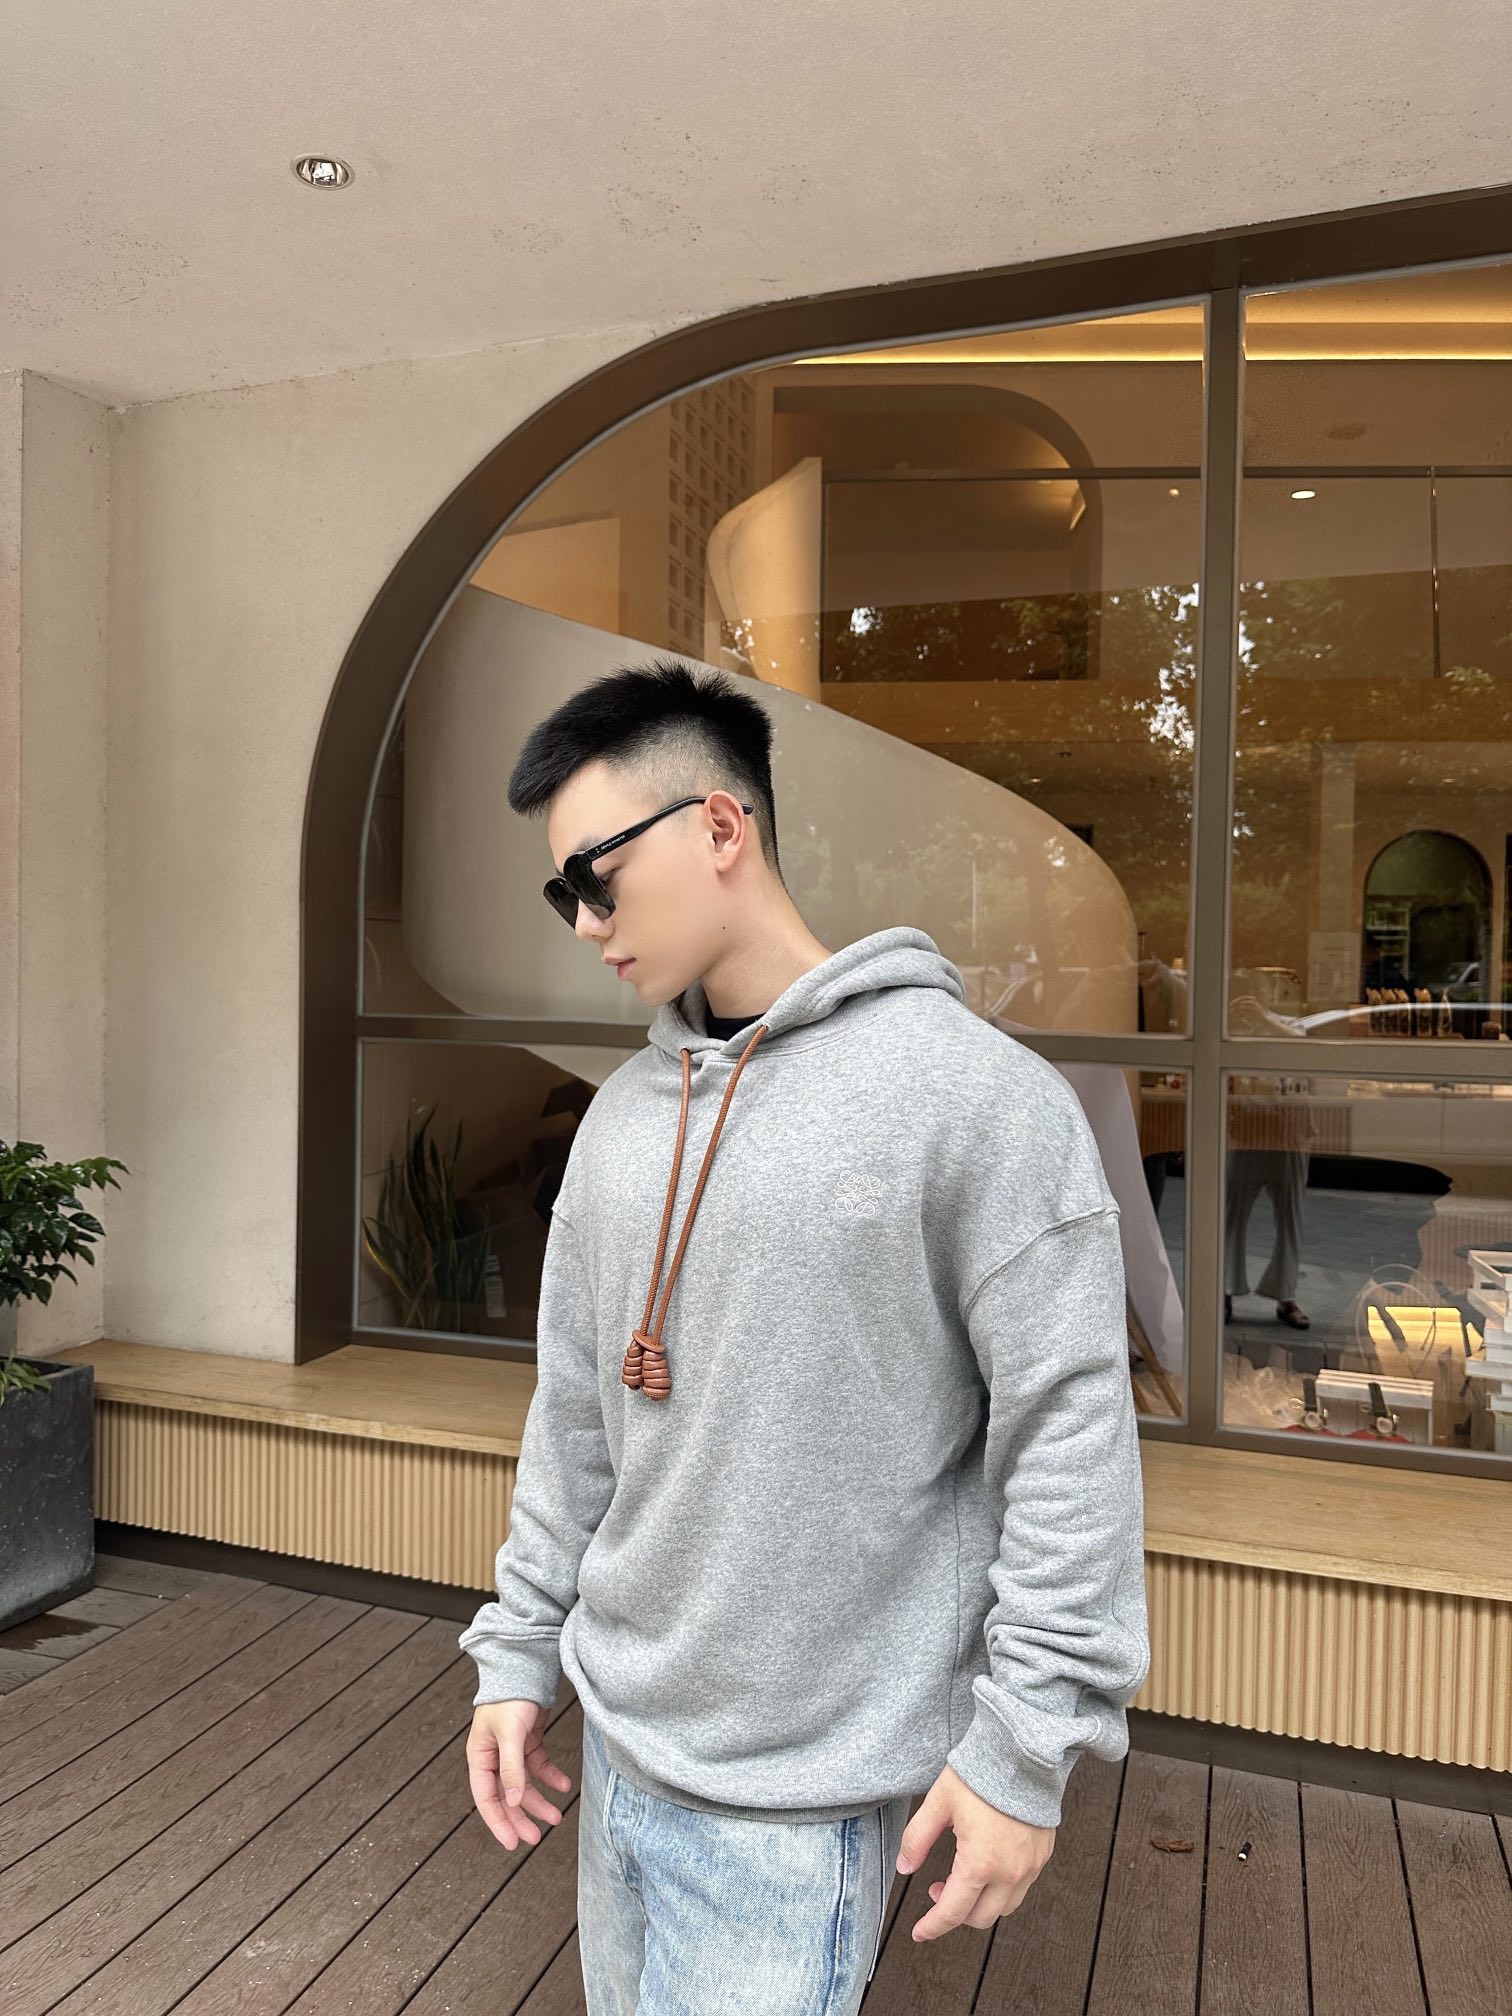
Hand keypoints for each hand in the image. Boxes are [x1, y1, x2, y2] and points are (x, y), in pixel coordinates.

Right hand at [465, 1698, 572, 1850]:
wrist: (526, 1666)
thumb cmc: (510, 1697)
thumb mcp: (510, 1733)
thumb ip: (512, 1768)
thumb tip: (514, 1801)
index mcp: (480, 1757)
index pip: (486, 1798)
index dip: (499, 1822)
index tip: (513, 1843)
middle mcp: (494, 1757)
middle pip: (506, 1796)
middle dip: (521, 1817)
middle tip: (537, 1838)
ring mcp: (512, 1750)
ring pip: (524, 1785)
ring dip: (539, 1801)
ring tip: (557, 1817)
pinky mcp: (529, 1742)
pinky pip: (539, 1766)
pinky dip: (551, 1777)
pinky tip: (564, 1785)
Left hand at [896, 1764, 1054, 1940]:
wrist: (1023, 1752)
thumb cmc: (980, 1774)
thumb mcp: (939, 1802)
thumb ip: (917, 1838)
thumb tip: (904, 1867)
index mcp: (980, 1864)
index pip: (953, 1912)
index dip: (932, 1927)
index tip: (919, 1932)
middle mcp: (1010, 1873)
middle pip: (980, 1918)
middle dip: (955, 1912)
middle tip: (937, 1888)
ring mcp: (1030, 1866)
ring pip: (1004, 1908)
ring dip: (980, 1903)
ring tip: (962, 1876)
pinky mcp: (1042, 1855)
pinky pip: (1022, 1887)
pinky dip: (1001, 1888)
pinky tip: (987, 1864)